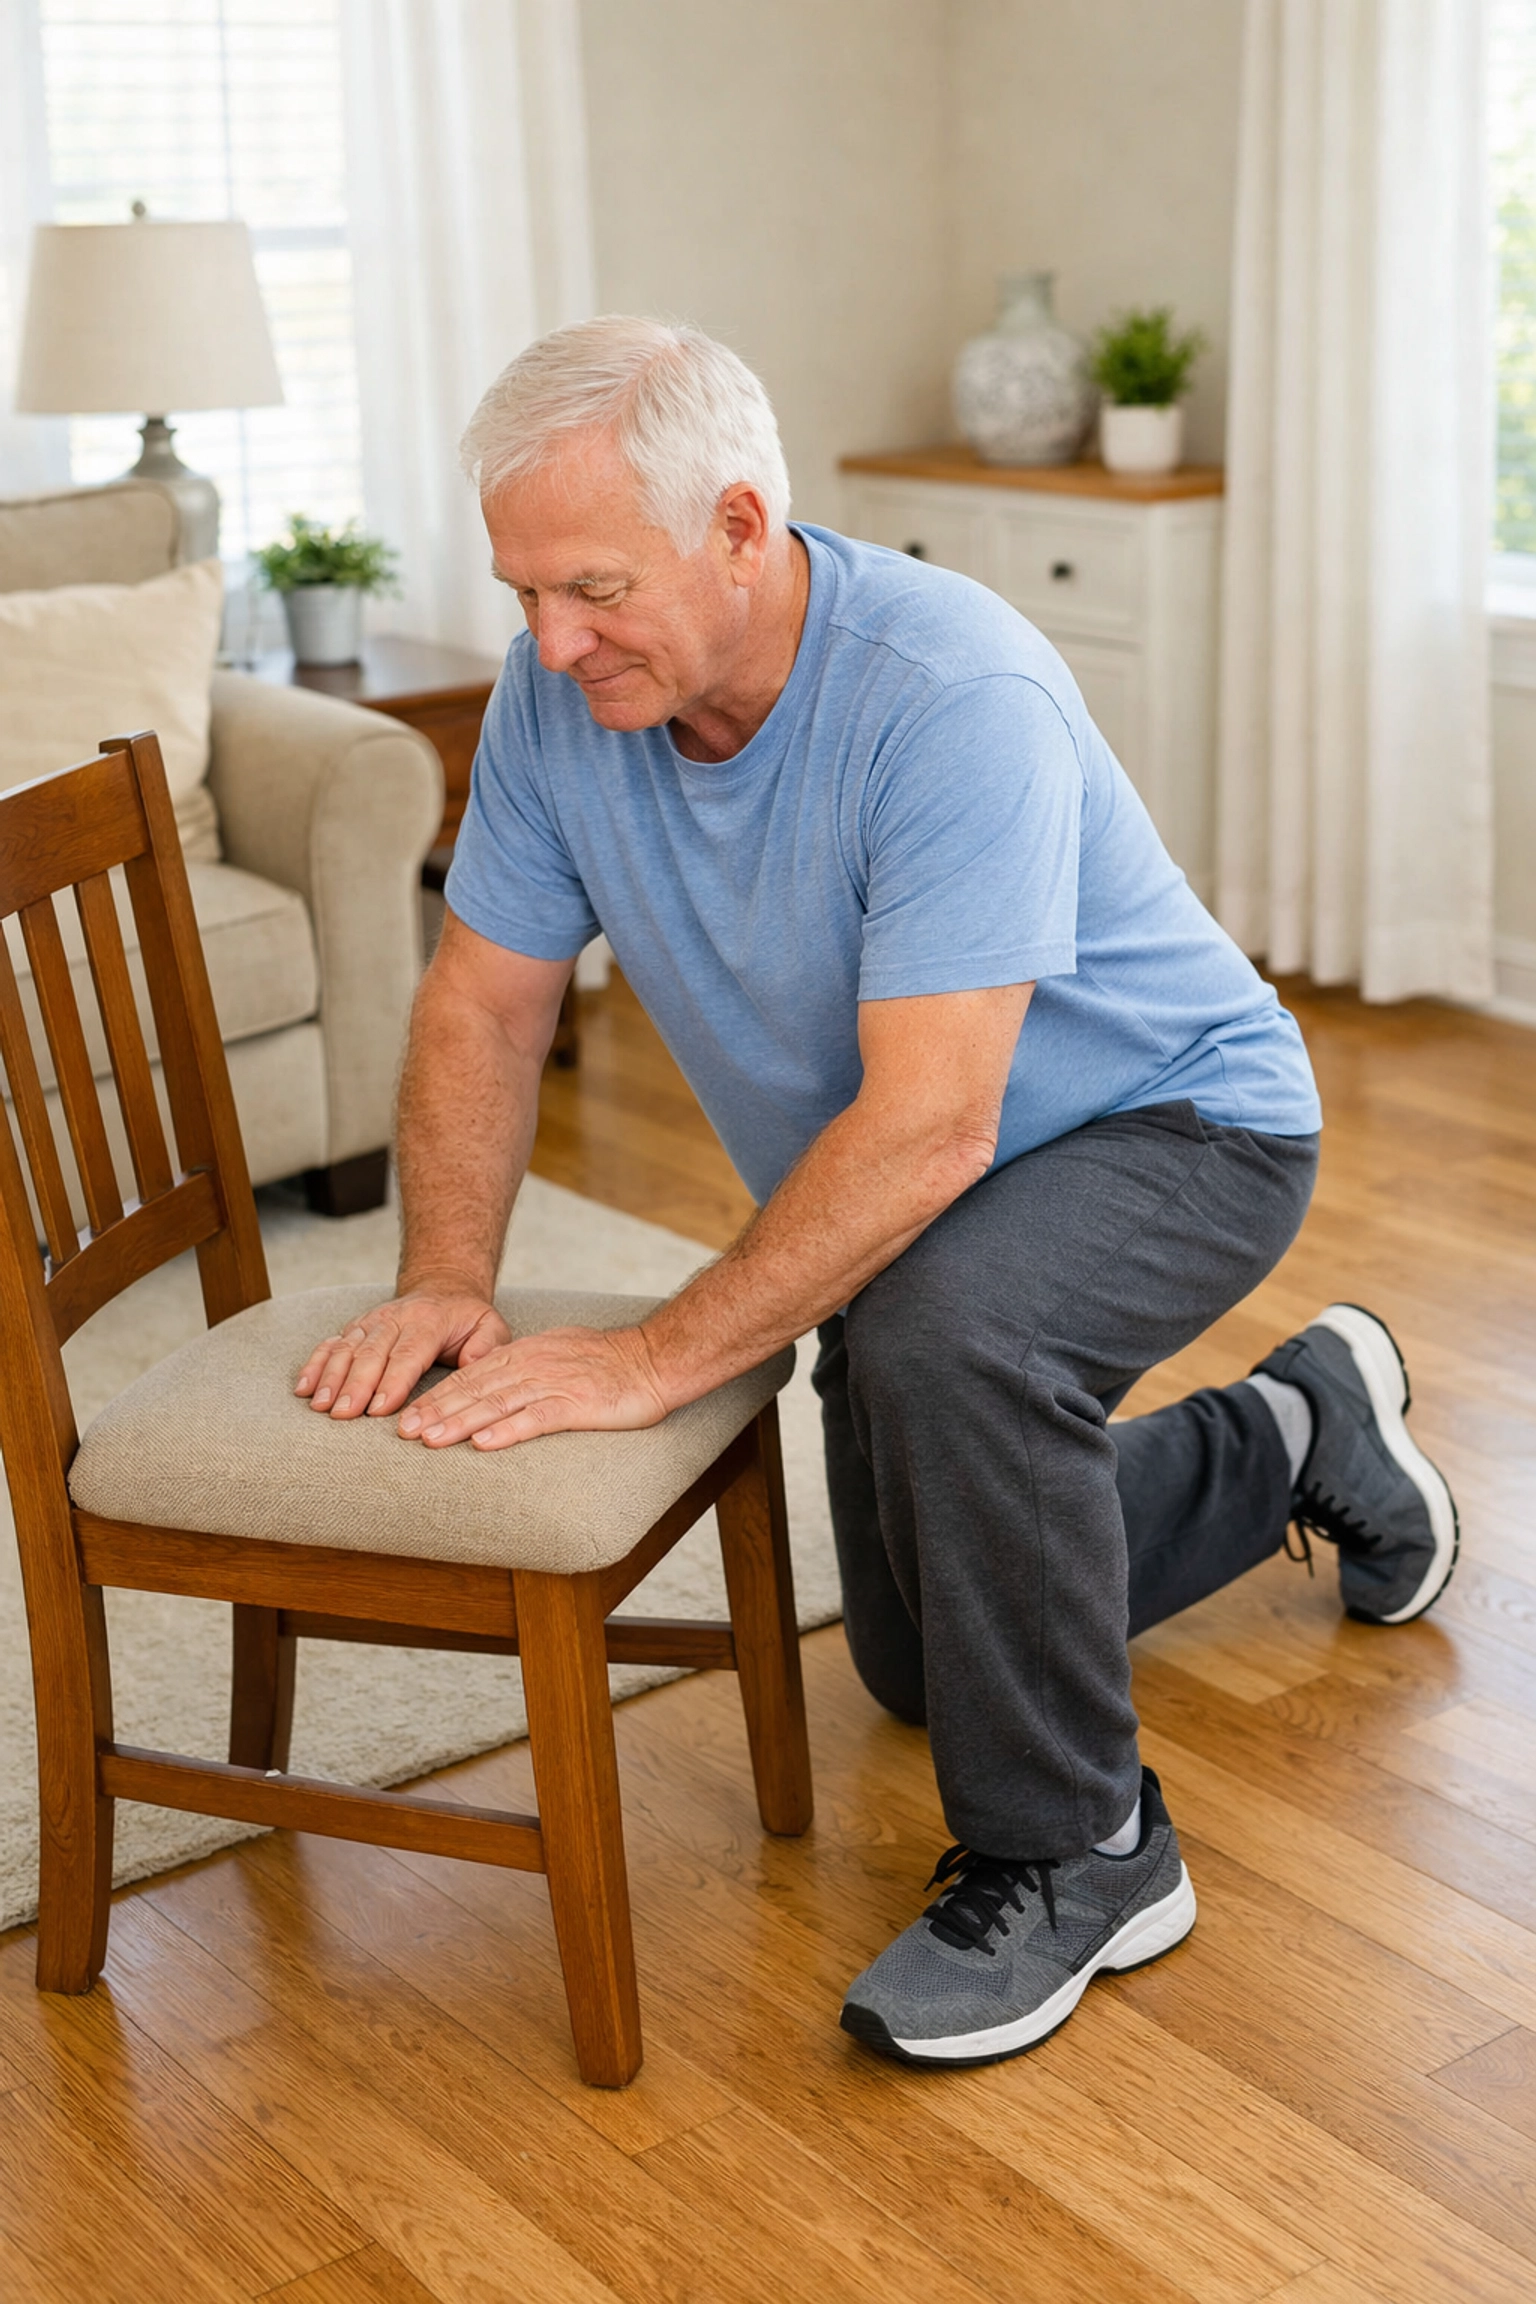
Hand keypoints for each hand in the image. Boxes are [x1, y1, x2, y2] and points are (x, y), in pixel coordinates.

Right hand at [295, 1285, 511, 1419]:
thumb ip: (487, 1346)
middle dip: (355, 1385)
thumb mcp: (490, 1326)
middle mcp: (395, 1318)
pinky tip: (303, 1388)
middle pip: (372, 1353)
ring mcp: (372, 1322)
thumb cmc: (468, 1319)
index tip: (380, 1409)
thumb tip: (474, 1366)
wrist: (443, 1289)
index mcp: (429, 1321)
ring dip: (331, 1377)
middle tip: (343, 1415)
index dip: (393, 1381)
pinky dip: (315, 1365)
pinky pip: (331, 1344)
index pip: (409, 1353)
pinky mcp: (356, 1327)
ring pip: (347, 1348)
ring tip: (320, 1405)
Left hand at [396, 1323, 670, 1449]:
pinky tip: (484, 1443)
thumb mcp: (557, 1353)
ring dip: (460, 1422)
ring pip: (496, 1404)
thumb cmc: (609, 1362)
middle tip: (404, 1433)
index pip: (470, 1377)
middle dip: (436, 1411)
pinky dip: (508, 1431)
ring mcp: (553, 1384)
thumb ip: (525, 1366)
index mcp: (525, 1355)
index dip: (437, 1397)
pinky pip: (536, 1418)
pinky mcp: (576, 1403)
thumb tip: (492, 1382)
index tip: (409, 1417)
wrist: (655, 1358)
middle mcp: (532, 1366)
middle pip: (474, 1390)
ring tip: (430, 1439)